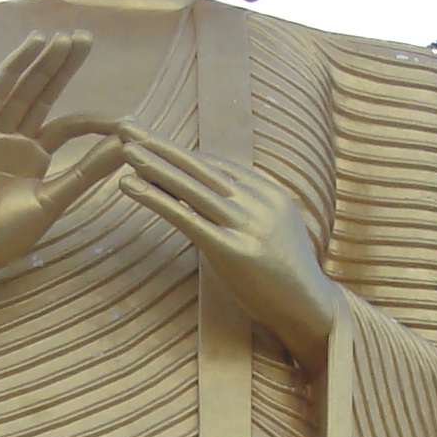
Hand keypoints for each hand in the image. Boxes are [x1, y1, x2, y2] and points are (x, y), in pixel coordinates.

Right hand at [0, 33, 117, 290]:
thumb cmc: (5, 235)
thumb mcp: (53, 202)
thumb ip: (85, 173)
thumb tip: (124, 147)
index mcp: (34, 158)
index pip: (68, 125)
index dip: (94, 118)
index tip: (125, 119)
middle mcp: (14, 140)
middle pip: (43, 95)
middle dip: (63, 67)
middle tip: (86, 38)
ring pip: (22, 89)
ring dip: (41, 62)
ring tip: (64, 38)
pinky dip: (12, 69)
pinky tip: (31, 47)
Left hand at [113, 126, 347, 365]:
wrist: (311, 309)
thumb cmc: (287, 276)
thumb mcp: (273, 230)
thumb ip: (249, 209)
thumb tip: (214, 197)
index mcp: (268, 193)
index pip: (216, 166)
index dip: (181, 152)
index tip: (152, 138)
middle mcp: (258, 202)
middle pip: (201, 168)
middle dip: (163, 147)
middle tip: (129, 127)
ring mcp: (246, 225)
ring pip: (191, 188)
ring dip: (154, 166)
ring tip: (125, 149)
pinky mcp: (232, 251)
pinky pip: (186, 219)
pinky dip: (156, 199)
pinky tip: (131, 186)